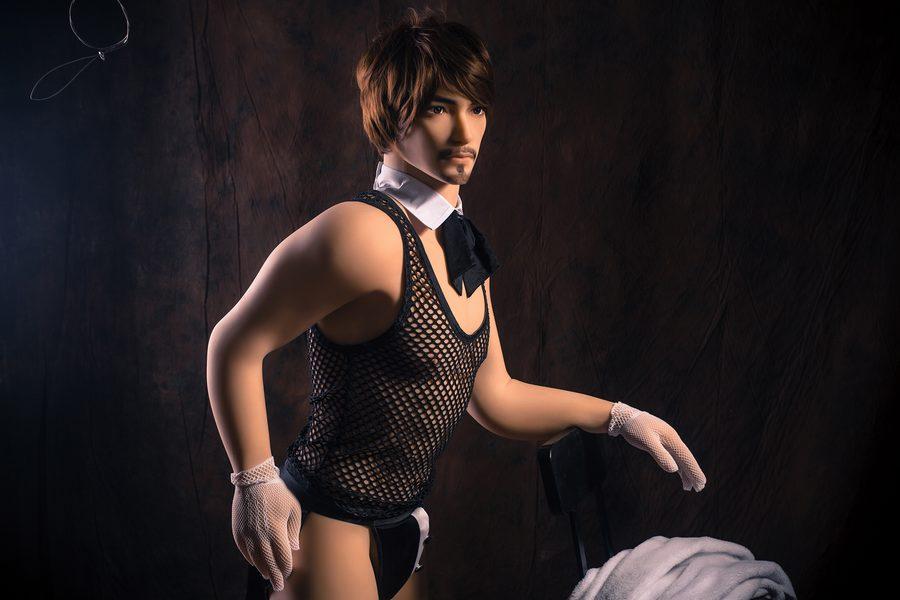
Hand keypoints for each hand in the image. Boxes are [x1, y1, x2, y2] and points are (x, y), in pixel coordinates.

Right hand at [230, 456, 302, 590]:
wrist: (254, 480)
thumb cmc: (278, 493)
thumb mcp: (293, 508)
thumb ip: (294, 530)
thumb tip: (294, 549)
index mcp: (276, 530)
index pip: (282, 557)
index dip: (286, 567)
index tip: (288, 573)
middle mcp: (260, 535)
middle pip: (268, 562)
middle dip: (274, 575)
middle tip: (278, 585)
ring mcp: (247, 534)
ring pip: (255, 559)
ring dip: (262, 569)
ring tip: (268, 576)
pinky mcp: (238, 531)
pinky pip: (244, 551)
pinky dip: (250, 559)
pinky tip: (255, 563)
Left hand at [607, 402, 706, 491]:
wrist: (624, 417)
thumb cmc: (634, 428)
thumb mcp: (646, 441)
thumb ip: (660, 454)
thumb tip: (674, 470)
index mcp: (671, 438)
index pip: (686, 457)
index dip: (694, 470)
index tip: (701, 483)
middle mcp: (672, 439)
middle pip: (686, 458)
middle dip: (693, 473)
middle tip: (700, 488)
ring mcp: (667, 440)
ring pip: (680, 458)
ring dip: (686, 471)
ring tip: (690, 487)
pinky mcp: (661, 442)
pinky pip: (673, 456)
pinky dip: (677, 466)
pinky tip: (679, 473)